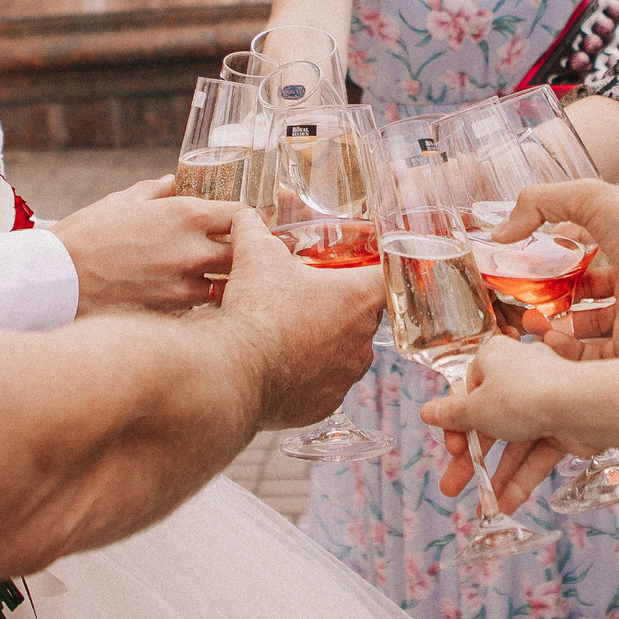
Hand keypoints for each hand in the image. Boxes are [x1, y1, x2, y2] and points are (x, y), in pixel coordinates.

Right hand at [51, 177, 237, 313]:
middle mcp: (193, 251)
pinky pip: (198, 306)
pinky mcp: (172, 313)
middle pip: (243, 256)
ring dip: (218, 281)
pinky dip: (195, 301)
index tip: (240, 223)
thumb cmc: (84, 236)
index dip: (245, 219)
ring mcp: (185, 286)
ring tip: (202, 277)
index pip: (242, 215)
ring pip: (223, 286)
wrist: (56, 280)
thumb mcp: (120, 202)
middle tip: (227, 254)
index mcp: (186, 215)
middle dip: (239, 254)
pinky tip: (179, 296)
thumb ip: (155, 191)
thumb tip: (172, 182)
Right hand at [215, 208, 381, 428]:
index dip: (371, 268)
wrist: (235, 372)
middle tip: (311, 298)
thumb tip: (244, 215)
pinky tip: (284, 366)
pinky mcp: (326, 404)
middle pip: (364, 315)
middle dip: (340, 306)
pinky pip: (325, 385)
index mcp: (357, 298)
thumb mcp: (255, 257)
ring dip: (326, 342)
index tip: (359, 266)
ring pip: (346, 353)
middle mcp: (362, 340)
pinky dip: (310, 375)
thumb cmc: (256, 312)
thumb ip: (254, 229)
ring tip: (292, 333)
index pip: (383, 277)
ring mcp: (346, 376)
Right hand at [432, 317, 598, 510]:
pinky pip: (537, 455)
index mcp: (495, 359)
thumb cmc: (523, 396)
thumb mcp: (477, 409)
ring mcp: (543, 403)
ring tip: (482, 510)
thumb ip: (452, 415)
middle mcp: (519, 378)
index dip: (456, 423)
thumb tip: (427, 412)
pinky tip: (506, 506)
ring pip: (514, 444)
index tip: (453, 447)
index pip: (468, 391)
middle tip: (451, 486)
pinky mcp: (563, 426)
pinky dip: (522, 479)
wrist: (582, 405)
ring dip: (497, 477)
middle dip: (471, 459)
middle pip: (489, 422)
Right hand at [496, 180, 618, 359]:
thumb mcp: (588, 199)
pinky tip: (550, 338)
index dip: (551, 267)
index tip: (521, 270)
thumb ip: (539, 203)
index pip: (581, 262)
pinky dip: (566, 353)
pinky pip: (592, 360)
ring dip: (550, 330)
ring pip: (581, 333)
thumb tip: (501, 232)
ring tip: (529, 323)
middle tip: (519, 303)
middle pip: (578, 302)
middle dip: (546, 303)